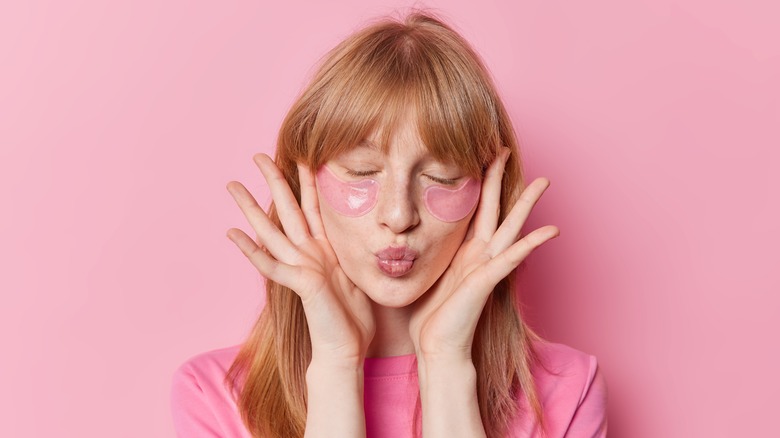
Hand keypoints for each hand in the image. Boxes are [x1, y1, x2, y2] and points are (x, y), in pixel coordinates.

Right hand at [225, 154, 374, 365]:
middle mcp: (308, 253)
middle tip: (258, 154)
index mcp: (325, 247)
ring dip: (252, 208)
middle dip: (273, 181)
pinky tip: (232, 234)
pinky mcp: (299, 284)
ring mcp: (300, 267)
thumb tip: (368, 232)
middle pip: (288, 208)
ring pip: (271, 230)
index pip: (314, 205)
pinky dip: (250, 250)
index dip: (307, 180)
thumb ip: (353, 250)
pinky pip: (270, 265)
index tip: (302, 153)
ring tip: (232, 186)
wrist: (347, 348)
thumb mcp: (359, 272)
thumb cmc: (354, 316)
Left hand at [408, 148, 558, 361]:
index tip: (475, 156)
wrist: (436, 348)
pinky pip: (512, 258)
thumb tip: (394, 234)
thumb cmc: (427, 317)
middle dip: (498, 179)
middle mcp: (478, 255)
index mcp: (462, 251)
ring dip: (525, 204)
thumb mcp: (420, 273)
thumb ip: (418, 253)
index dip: (475, 183)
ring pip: (509, 227)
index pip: (472, 209)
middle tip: (505, 149)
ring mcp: (486, 267)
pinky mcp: (487, 281)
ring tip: (543, 182)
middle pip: (493, 209)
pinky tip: (551, 230)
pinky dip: (532, 243)